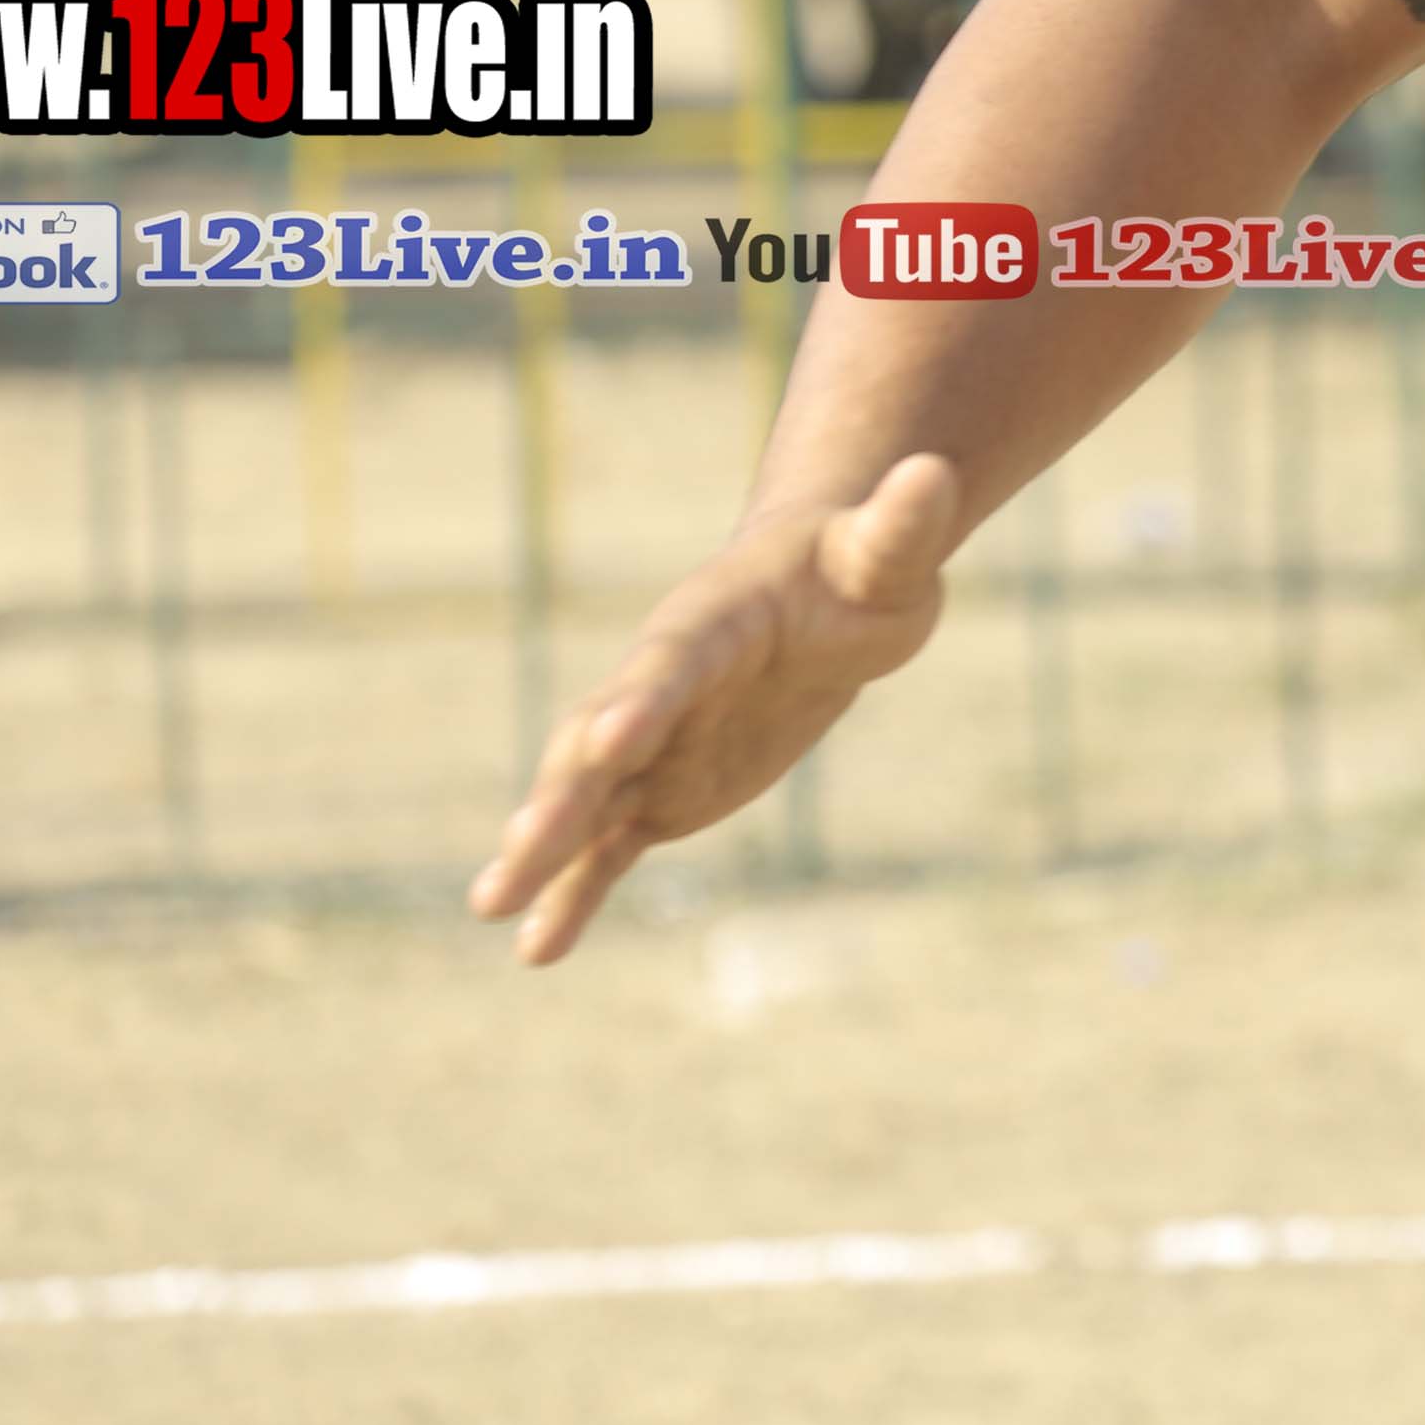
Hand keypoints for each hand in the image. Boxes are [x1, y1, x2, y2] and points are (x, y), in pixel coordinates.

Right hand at [466, 451, 964, 961]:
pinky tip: (536, 950)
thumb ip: (903, 526)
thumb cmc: (859, 567)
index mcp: (709, 622)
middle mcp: (661, 684)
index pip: (672, 664)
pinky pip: (612, 845)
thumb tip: (935, 475)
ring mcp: (655, 742)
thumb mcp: (890, 552)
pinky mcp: (664, 790)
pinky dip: (577, 892)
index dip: (643, 699)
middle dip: (560, 797)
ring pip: (586, 798)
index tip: (610, 741)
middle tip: (517, 854)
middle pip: (599, 741)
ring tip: (489, 906)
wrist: (824, 593)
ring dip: (543, 849)